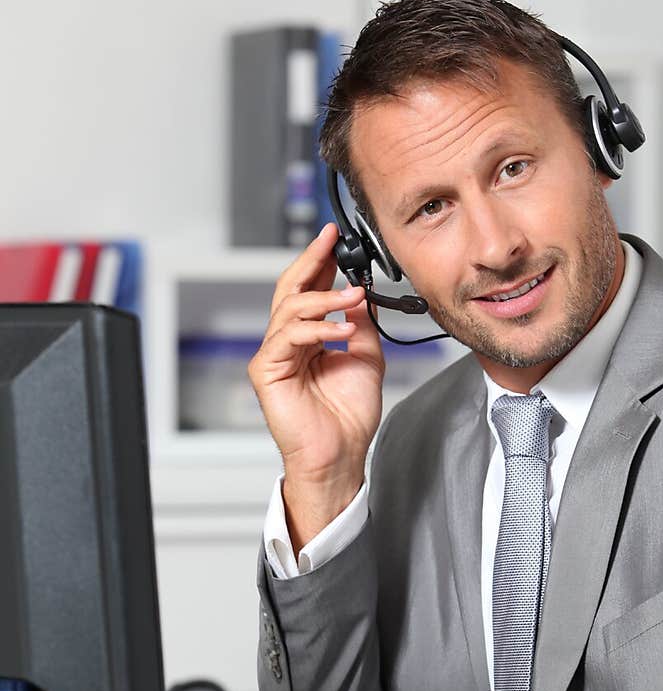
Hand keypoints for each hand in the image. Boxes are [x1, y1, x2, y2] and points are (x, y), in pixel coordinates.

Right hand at [248, 223, 384, 549]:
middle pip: (290, 289)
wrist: (341, 453)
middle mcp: (288, 342)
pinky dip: (317, 329)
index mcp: (308, 337)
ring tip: (353, 297)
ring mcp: (275, 355)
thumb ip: (359, 323)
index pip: (309, 289)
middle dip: (311, 261)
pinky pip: (288, 338)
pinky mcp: (267, 371)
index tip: (335, 238)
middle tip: (330, 241)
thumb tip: (358, 292)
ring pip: (289, 309)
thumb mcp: (366, 356)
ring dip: (324, 297)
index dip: (320, 262)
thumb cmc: (349, 414)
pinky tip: (341, 331)